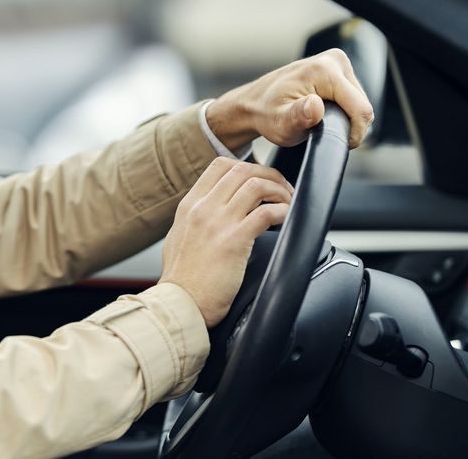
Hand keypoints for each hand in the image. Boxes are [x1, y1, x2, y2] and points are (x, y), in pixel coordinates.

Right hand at [159, 158, 292, 326]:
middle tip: (283, 189)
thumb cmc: (182, 278)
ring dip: (279, 191)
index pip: (221, 165)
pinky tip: (286, 218)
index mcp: (190, 204)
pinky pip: (266, 213)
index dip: (248, 166)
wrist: (181, 303)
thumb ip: (195, 218)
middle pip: (243, 170)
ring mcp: (218, 222)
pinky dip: (282, 211)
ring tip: (287, 203)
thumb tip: (214, 209)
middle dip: (270, 175)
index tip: (262, 179)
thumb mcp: (179, 236)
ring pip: (256, 185)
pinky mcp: (234, 241)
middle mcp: (203, 208)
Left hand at [208, 49, 374, 149]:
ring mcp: (337, 61)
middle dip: (348, 125)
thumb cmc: (267, 115)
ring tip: (320, 123)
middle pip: (363, 105)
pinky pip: (354, 97)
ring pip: (360, 102)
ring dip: (346, 118)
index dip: (354, 134)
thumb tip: (316, 106)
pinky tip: (324, 114)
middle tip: (321, 133)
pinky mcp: (339, 68)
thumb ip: (298, 116)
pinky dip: (343, 110)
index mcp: (324, 70)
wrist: (255, 103)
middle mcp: (334, 59)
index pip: (361, 109)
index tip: (336, 143)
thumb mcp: (280, 123)